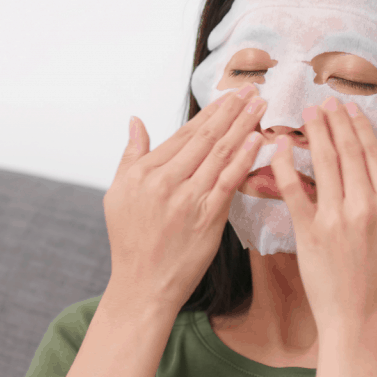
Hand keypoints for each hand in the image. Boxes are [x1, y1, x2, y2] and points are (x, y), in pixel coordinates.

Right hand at [104, 84, 267, 311]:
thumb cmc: (129, 242)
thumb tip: (136, 121)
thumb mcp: (117, 194)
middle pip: (205, 138)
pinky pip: (229, 182)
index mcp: (144, 172)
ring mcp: (187, 200)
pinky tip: (258, 141)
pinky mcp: (207, 219)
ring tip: (259, 106)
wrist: (142, 285)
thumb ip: (130, 155)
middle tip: (251, 90)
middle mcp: (165, 182)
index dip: (209, 113)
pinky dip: (244, 159)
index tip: (229, 96)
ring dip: (243, 127)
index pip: (183, 134)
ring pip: (220, 154)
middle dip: (230, 111)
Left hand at [269, 98, 376, 345]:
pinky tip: (280, 146)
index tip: (351, 109)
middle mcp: (364, 207)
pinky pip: (293, 191)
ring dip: (315, 133)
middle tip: (325, 101)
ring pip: (324, 164)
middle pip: (348, 152)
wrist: (359, 323)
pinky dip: (284, 165)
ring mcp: (334, 219)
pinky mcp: (308, 232)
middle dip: (336, 122)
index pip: (374, 156)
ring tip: (308, 113)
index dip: (361, 128)